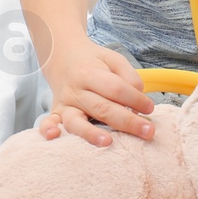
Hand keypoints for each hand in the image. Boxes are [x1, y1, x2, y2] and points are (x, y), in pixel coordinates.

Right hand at [38, 39, 155, 146]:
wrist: (62, 56)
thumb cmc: (93, 62)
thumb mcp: (114, 60)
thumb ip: (129, 77)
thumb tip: (138, 101)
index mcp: (90, 73)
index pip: (115, 88)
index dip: (135, 99)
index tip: (150, 108)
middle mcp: (75, 90)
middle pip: (102, 108)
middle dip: (127, 122)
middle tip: (148, 131)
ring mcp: (64, 103)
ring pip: (76, 121)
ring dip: (91, 133)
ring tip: (108, 142)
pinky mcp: (56, 113)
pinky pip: (48, 123)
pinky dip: (48, 130)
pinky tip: (53, 137)